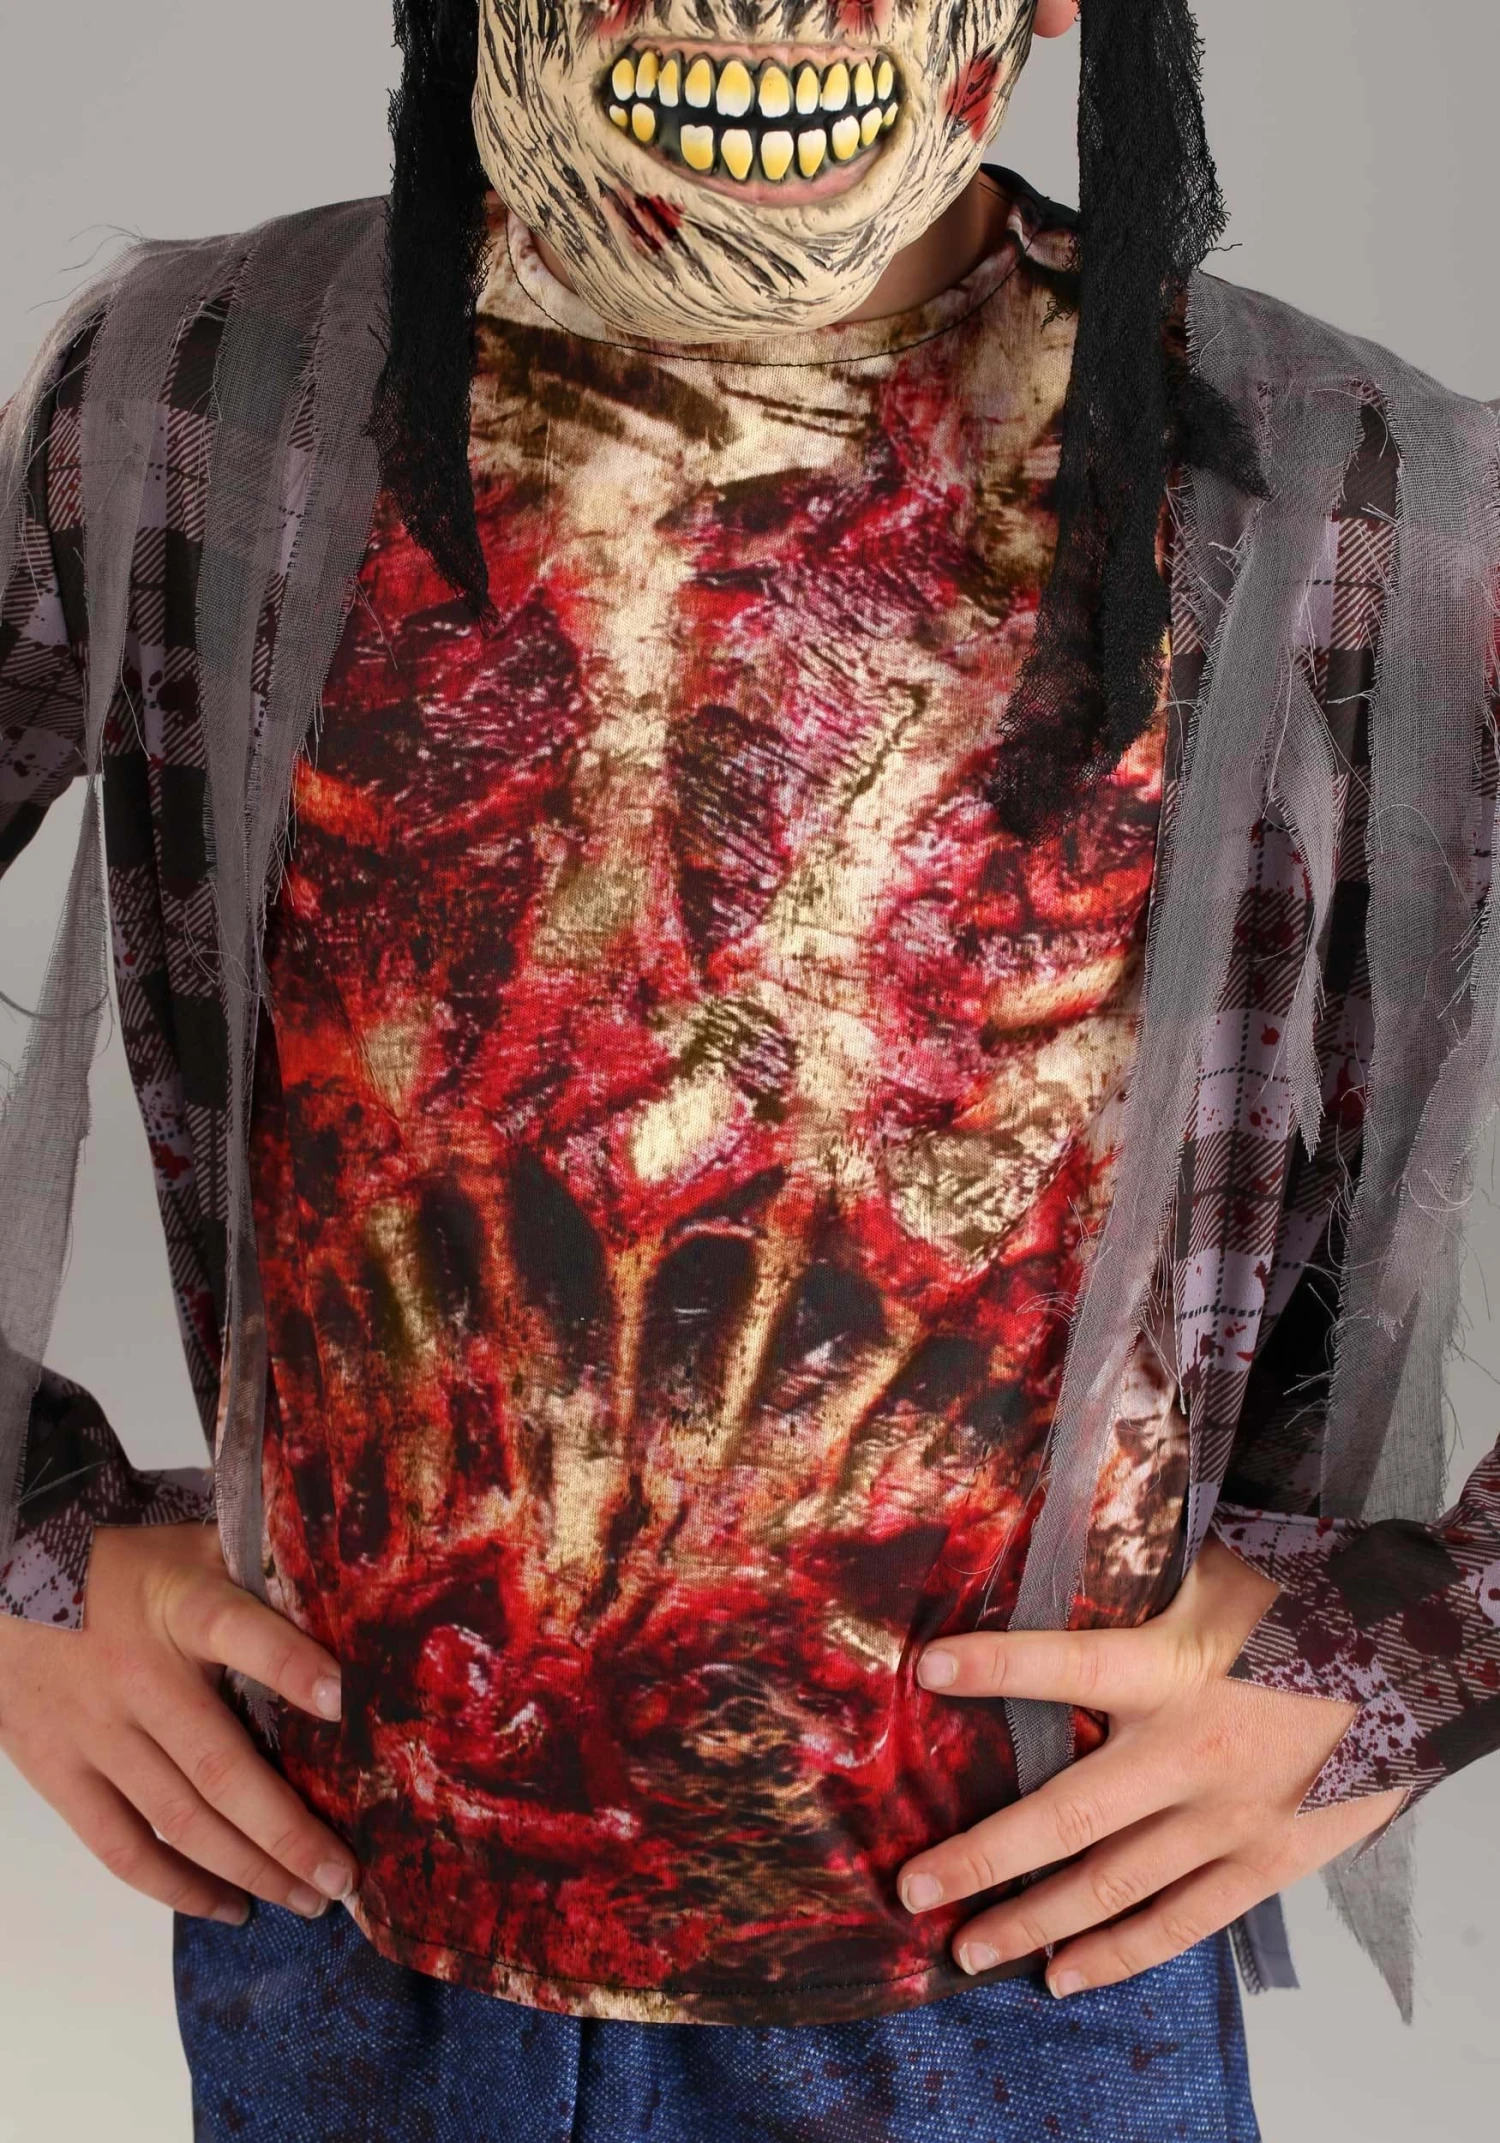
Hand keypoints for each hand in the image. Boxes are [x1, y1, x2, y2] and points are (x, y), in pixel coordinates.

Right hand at [0, 1523, 356, 1924]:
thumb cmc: (118, 1566)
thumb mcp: (191, 1546)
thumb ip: (258, 1569)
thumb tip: (348, 1595)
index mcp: (180, 1606)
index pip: (238, 1631)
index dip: (290, 1665)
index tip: (344, 1701)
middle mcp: (139, 1678)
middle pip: (219, 1767)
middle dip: (288, 1831)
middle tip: (344, 1875)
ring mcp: (94, 1734)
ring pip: (179, 1821)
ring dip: (248, 1869)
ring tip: (307, 1899)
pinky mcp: (57, 1773)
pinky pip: (121, 1846)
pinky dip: (176, 1887)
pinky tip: (229, 1904)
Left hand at [898, 1536, 1405, 1995]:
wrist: (1418, 1662)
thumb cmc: (1308, 1607)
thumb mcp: (1218, 1572)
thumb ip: (1142, 1578)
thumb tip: (1068, 1539)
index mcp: (1173, 1670)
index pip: (1067, 1666)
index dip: (996, 1667)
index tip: (928, 1668)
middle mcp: (1190, 1754)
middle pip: (1072, 1817)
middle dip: (986, 1858)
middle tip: (913, 1889)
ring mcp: (1230, 1819)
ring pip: (1117, 1886)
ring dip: (1036, 1922)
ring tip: (967, 1950)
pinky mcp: (1268, 1861)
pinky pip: (1185, 1920)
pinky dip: (1122, 1953)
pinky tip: (1065, 1976)